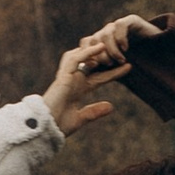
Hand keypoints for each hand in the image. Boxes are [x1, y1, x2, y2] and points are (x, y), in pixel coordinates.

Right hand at [43, 17, 148, 132]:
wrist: (45, 129)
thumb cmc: (58, 125)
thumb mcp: (81, 118)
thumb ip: (94, 111)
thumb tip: (111, 106)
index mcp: (79, 89)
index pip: (100, 76)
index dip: (114, 72)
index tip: (129, 67)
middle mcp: (74, 80)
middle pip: (92, 62)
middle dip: (106, 55)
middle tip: (123, 50)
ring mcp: (67, 77)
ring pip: (81, 55)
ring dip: (95, 50)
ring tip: (112, 45)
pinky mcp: (62, 76)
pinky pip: (74, 59)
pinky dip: (86, 52)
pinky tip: (100, 48)